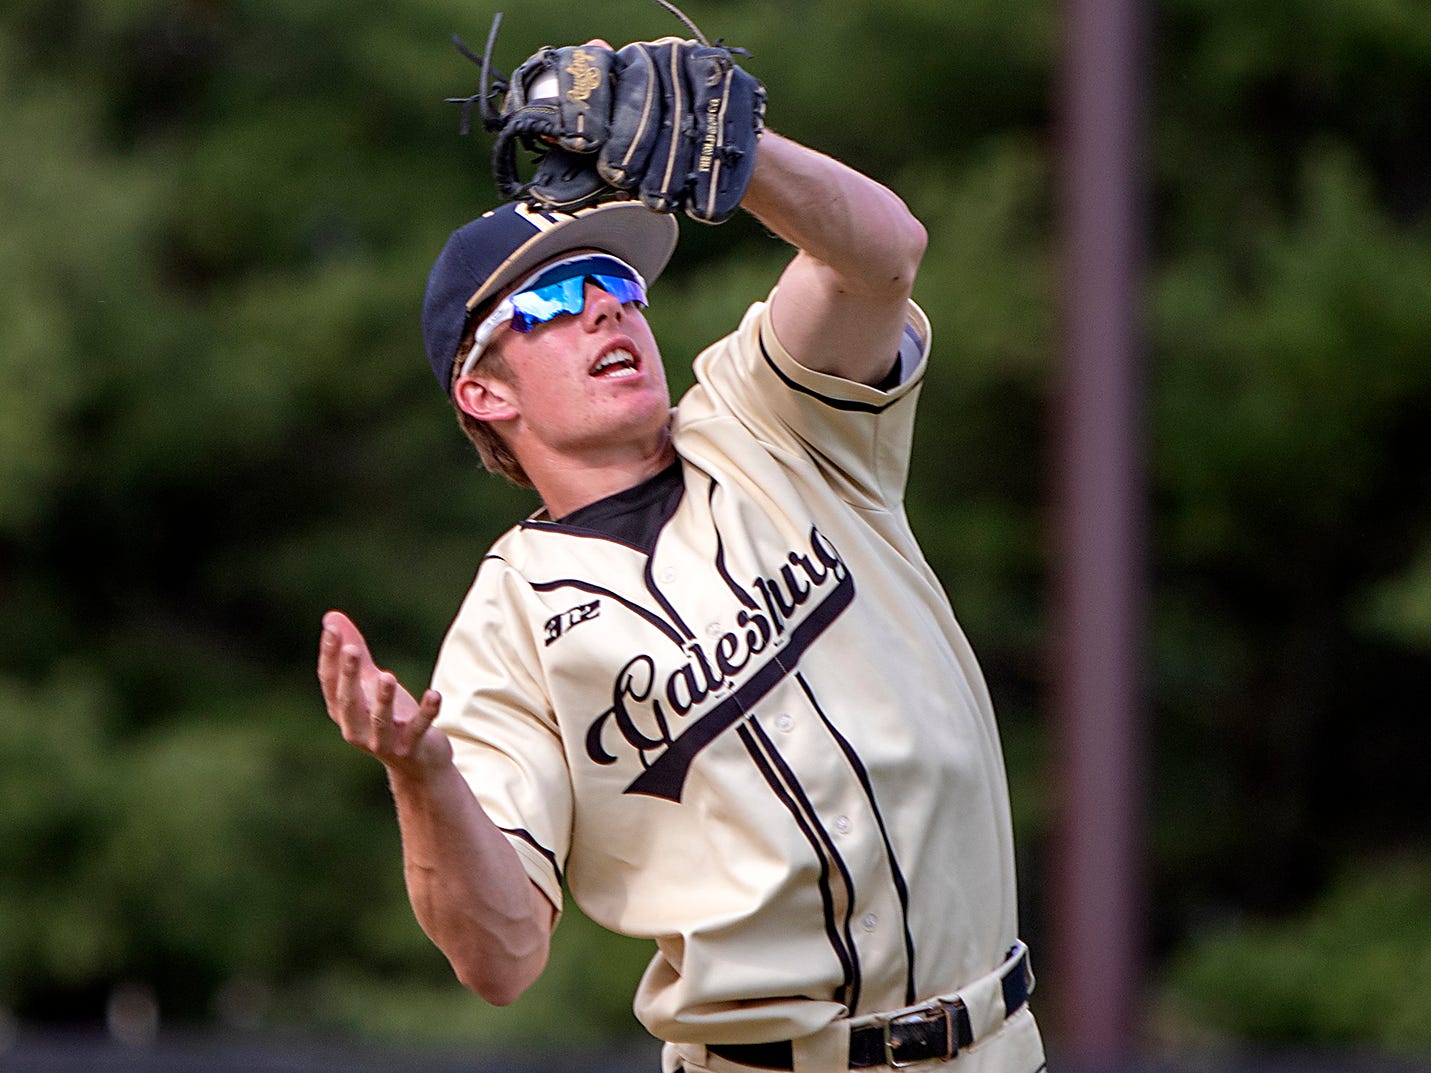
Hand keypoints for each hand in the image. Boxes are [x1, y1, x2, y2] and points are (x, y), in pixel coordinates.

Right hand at [317, 610, 450, 774]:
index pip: (329, 682)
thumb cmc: (390, 718)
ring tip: (387, 676)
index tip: (332, 629)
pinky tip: (435, 694)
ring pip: (380, 720)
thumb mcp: (370, 683)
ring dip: (383, 699)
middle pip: (349, 702)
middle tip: (352, 650)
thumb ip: (355, 651)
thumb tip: (331, 616)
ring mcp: (383, 742)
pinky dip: (427, 712)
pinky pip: (419, 728)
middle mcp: (356, 730)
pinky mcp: (411, 747)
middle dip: (349, 676)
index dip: (329, 656)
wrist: (418, 762)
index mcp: (343, 711)